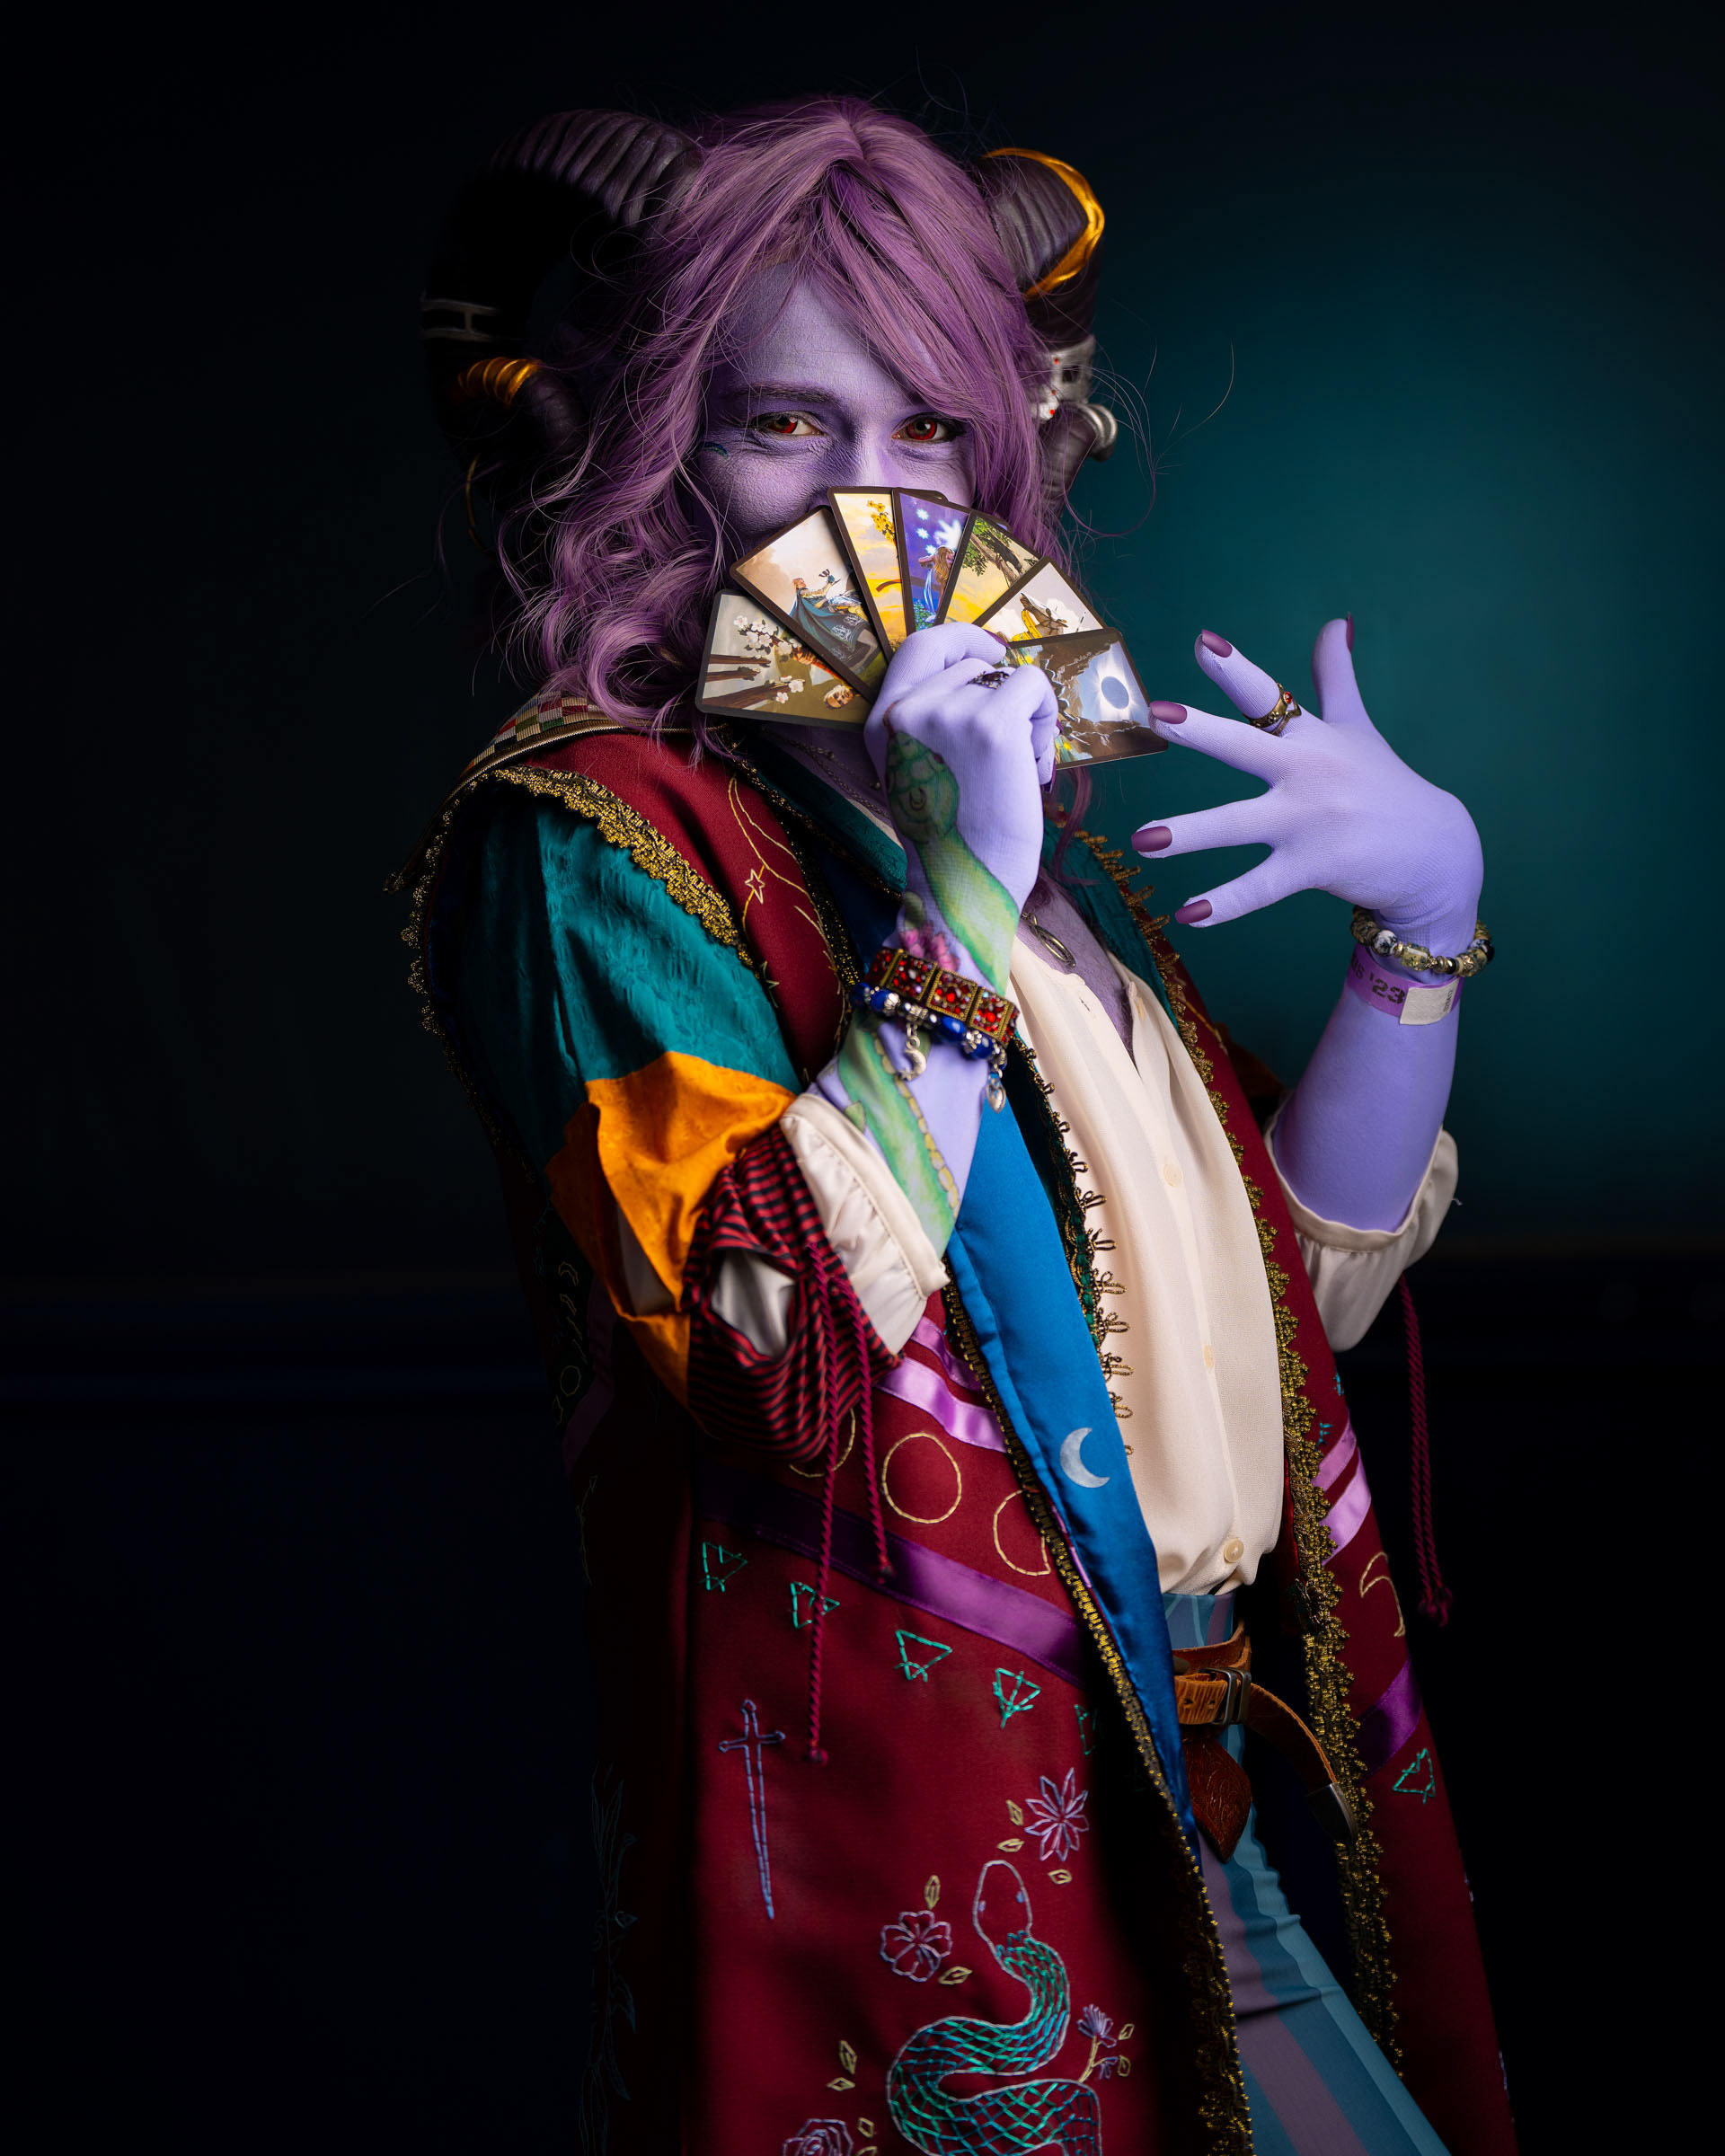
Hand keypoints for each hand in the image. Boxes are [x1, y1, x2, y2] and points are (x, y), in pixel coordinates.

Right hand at [864, 624, 1058, 985]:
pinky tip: (1032, 771)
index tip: (993, 650)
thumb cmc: (955, 838)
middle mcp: (908, 710)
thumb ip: (934, 720)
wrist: (966, 886)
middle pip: (973, 660)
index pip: (918, 646)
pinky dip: (1046, 723)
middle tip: (1021, 733)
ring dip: (1026, 720)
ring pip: (1009, 678)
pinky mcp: (992, 724)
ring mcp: (949, 712)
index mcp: (882, 722)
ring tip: (1016, 773)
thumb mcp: (919, 769)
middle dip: (1004, 691)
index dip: (962, 637)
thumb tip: (987, 669)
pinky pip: (1035, 688)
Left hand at [1132, 620, 1482, 953]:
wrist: (1437, 853)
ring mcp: (1309, 821)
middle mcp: (1307, 772)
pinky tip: (1186, 914)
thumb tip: (1335, 621)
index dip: (1234, 668)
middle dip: (1202, 731)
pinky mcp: (1314, 866)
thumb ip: (1336, 677)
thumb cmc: (1386, 785)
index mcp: (1310, 736)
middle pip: (1246, 747)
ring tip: (1141, 839)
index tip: (1202, 642)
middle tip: (1158, 715)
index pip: (1266, 695)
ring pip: (1238, 825)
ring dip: (1189, 832)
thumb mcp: (1359, 727)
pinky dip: (1224, 903)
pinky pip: (1260, 887)